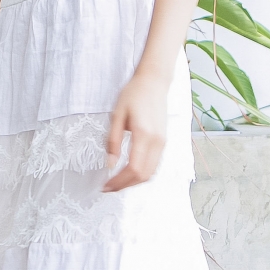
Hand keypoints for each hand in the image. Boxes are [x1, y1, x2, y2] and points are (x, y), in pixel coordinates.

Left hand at [102, 72, 167, 191]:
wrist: (154, 82)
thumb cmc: (134, 94)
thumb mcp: (117, 115)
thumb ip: (113, 141)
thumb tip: (110, 164)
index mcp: (144, 135)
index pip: (133, 168)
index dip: (119, 181)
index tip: (105, 185)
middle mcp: (157, 142)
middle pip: (143, 175)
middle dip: (125, 185)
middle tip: (109, 187)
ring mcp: (163, 143)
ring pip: (151, 173)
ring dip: (134, 182)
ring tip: (118, 182)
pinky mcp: (164, 142)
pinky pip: (155, 165)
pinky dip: (142, 174)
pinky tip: (129, 173)